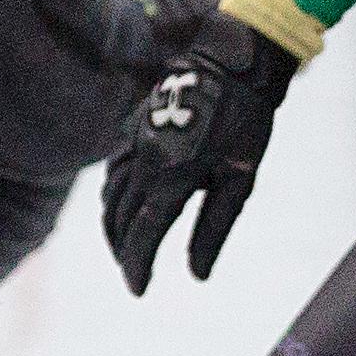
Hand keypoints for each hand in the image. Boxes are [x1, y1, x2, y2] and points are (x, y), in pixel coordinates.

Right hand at [100, 10, 295, 292]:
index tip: (138, 291)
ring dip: (113, 227)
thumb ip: (215, 228)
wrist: (233, 64)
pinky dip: (110, 195)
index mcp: (174, 179)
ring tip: (124, 248)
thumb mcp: (240, 180)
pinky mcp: (135, 129)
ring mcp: (136, 143)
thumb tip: (198, 276)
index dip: (138, 267)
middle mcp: (147, 163)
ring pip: (111, 196)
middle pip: (121, 220)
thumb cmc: (245, 123)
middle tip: (134, 274)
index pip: (145, 235)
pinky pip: (112, 170)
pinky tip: (116, 205)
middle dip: (124, 252)